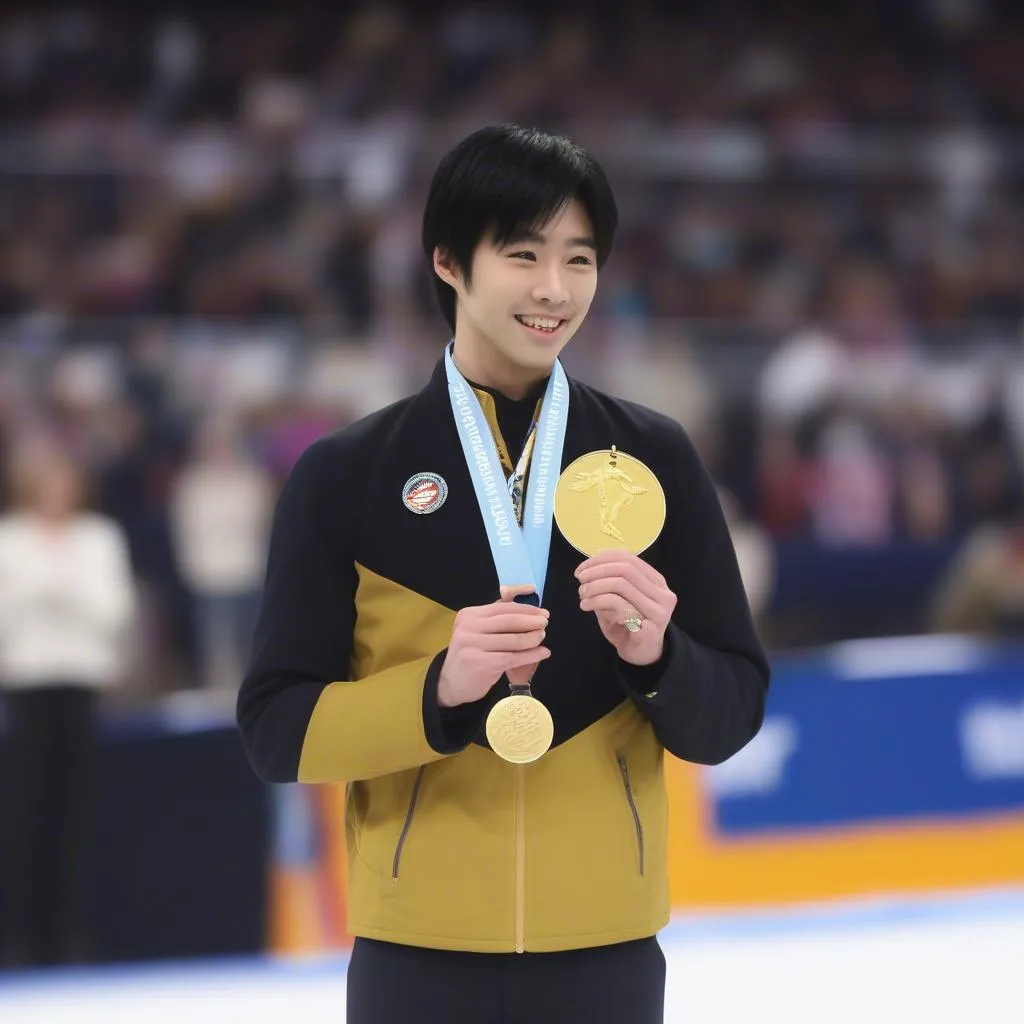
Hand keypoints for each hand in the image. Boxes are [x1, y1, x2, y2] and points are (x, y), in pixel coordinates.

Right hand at [437, 585, 549, 707]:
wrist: (451, 683)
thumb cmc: (470, 654)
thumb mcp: (477, 631)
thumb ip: (496, 618)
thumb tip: (526, 605)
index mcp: (469, 615)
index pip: (502, 608)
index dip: (525, 609)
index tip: (542, 612)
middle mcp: (468, 628)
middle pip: (509, 621)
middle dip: (532, 621)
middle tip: (545, 623)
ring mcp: (473, 645)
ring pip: (513, 640)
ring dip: (533, 638)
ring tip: (542, 638)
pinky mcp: (482, 664)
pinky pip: (513, 657)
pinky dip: (532, 655)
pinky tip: (543, 653)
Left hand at [576, 550, 676, 665]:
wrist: (641, 655)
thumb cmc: (628, 625)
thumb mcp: (617, 599)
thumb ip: (609, 582)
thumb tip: (588, 568)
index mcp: (655, 580)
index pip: (628, 558)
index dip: (602, 559)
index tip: (582, 568)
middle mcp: (662, 592)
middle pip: (625, 569)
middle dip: (597, 571)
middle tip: (580, 580)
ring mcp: (659, 609)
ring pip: (621, 584)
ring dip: (596, 586)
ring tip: (582, 595)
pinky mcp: (651, 626)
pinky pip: (619, 605)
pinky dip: (598, 602)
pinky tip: (587, 606)